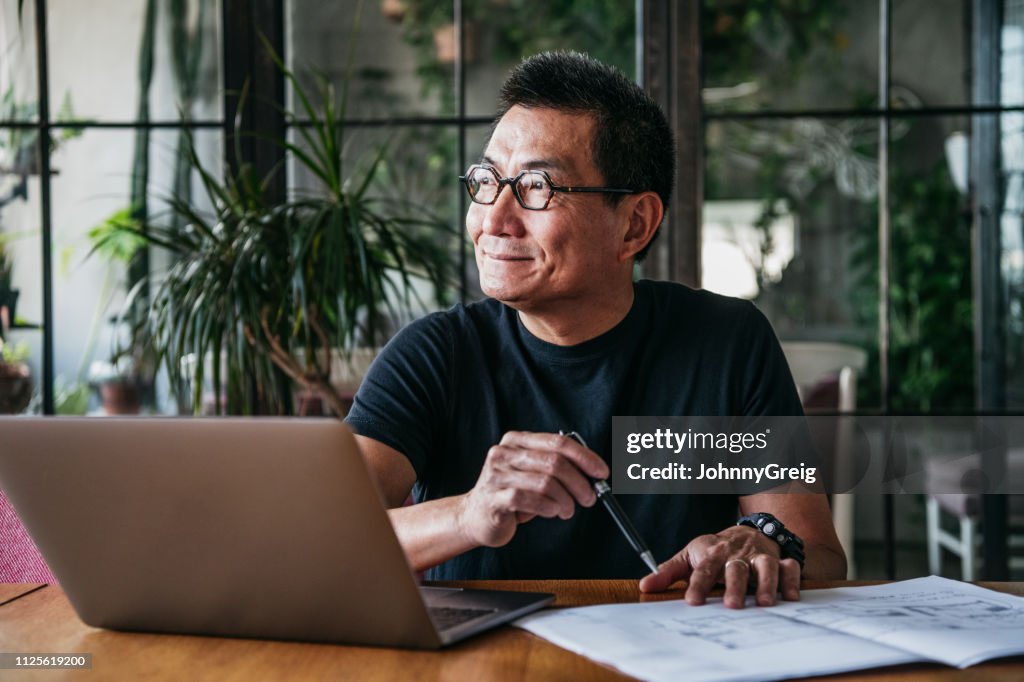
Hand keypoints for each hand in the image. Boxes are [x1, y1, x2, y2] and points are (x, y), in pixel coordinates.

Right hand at [456, 431, 608, 547]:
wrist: (476, 516)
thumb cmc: (511, 494)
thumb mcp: (533, 473)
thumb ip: (557, 467)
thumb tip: (593, 473)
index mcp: (516, 441)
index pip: (558, 442)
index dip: (584, 457)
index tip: (601, 472)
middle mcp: (504, 453)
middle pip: (554, 462)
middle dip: (579, 482)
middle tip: (589, 498)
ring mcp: (496, 475)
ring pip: (545, 482)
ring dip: (565, 500)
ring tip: (568, 510)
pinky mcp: (493, 498)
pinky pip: (529, 500)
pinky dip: (548, 507)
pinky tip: (552, 512)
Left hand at [638, 526, 800, 607]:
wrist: (745, 531)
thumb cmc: (714, 549)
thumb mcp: (689, 555)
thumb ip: (668, 572)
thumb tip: (646, 586)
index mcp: (712, 553)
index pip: (703, 569)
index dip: (698, 585)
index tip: (693, 602)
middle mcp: (736, 555)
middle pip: (735, 568)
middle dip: (734, 586)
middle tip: (732, 606)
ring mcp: (759, 557)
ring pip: (765, 566)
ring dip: (766, 583)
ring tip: (764, 603)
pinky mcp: (779, 561)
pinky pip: (789, 568)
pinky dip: (792, 581)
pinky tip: (791, 598)